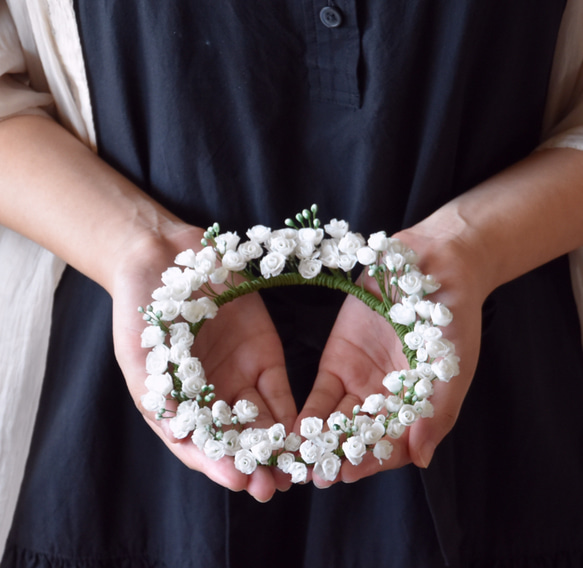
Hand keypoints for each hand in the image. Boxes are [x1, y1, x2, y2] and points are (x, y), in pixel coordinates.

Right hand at [110, 225, 296, 500]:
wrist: (164, 258)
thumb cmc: (141, 311)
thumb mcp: (142, 360)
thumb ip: (164, 399)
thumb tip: (185, 441)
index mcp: (180, 407)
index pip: (201, 447)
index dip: (219, 465)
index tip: (238, 480)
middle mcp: (211, 398)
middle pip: (236, 440)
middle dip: (254, 464)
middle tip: (273, 486)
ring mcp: (239, 377)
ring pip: (263, 422)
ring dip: (278, 447)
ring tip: (294, 468)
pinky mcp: (265, 356)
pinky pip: (280, 392)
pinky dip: (291, 414)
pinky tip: (302, 431)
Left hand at [296, 232, 484, 486]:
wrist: (433, 266)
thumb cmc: (453, 319)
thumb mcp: (451, 367)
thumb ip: (435, 412)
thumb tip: (422, 460)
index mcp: (416, 409)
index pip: (392, 445)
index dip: (371, 461)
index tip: (349, 474)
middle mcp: (386, 401)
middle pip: (361, 438)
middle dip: (340, 457)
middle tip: (317, 474)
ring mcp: (360, 382)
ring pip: (338, 421)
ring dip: (321, 441)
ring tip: (301, 459)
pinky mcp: (337, 360)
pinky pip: (321, 394)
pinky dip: (310, 412)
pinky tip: (296, 427)